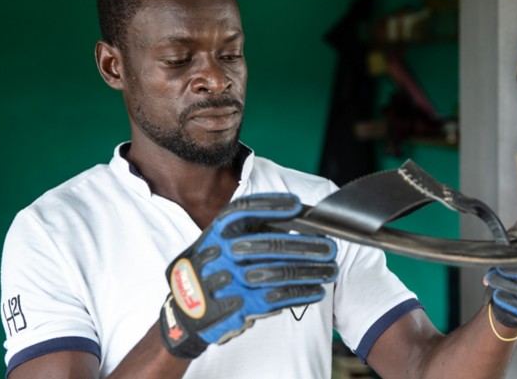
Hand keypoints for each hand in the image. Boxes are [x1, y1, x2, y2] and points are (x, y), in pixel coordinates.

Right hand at [159, 193, 338, 358]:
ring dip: (310, 271)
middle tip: (329, 246)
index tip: (296, 204)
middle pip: (269, 244)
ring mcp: (230, 281)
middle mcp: (221, 254)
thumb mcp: (219, 243)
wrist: (185, 311)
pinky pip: (277, 298)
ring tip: (330, 268)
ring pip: (279, 273)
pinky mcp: (239, 306)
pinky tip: (317, 289)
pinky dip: (301, 293)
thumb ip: (249, 230)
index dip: (271, 205)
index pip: (243, 211)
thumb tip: (294, 216)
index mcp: (215, 233)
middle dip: (304, 245)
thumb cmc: (212, 269)